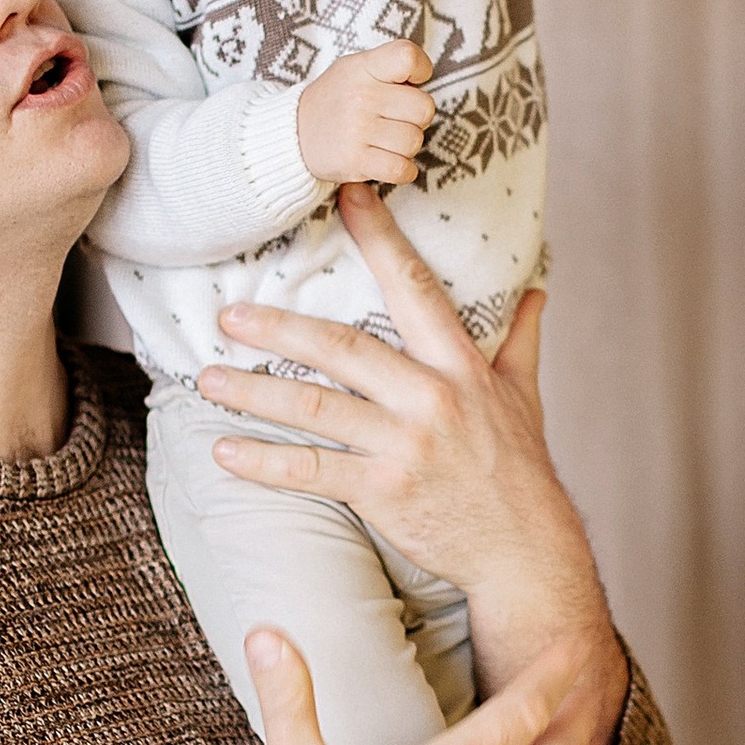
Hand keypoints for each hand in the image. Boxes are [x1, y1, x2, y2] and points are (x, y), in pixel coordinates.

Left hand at [196, 184, 620, 708]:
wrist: (526, 549)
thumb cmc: (519, 469)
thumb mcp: (525, 396)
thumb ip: (520, 338)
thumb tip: (537, 288)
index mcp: (459, 364)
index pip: (412, 287)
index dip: (378, 238)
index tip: (346, 195)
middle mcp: (431, 396)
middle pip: (343, 348)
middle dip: (280, 327)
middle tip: (228, 313)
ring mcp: (406, 444)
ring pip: (316, 408)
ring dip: (255, 393)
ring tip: (207, 380)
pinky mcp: (385, 491)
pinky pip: (314, 471)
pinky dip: (265, 462)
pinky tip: (224, 452)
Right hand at [296, 41, 435, 185]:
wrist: (293, 135)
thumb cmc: (337, 100)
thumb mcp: (355, 69)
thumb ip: (388, 67)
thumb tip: (424, 77)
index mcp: (363, 67)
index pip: (407, 57)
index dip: (421, 70)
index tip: (410, 82)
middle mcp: (361, 96)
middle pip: (423, 108)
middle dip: (415, 118)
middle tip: (395, 120)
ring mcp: (358, 129)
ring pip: (414, 141)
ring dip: (406, 146)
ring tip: (385, 141)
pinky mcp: (355, 161)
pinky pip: (402, 169)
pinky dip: (403, 170)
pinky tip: (389, 162)